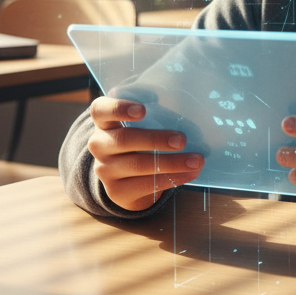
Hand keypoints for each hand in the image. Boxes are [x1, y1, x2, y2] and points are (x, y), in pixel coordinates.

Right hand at [87, 96, 203, 211]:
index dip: (119, 108)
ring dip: (171, 163)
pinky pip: (146, 185)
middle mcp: (99, 144)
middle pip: (123, 140)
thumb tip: (181, 103)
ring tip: (196, 160)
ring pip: (138, 165)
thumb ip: (152, 110)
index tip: (143, 110)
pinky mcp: (117, 191)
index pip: (100, 110)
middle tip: (182, 140)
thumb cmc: (140, 138)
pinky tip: (191, 173)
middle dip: (155, 139)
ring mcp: (105, 170)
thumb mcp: (140, 123)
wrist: (126, 178)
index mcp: (103, 122)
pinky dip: (173, 178)